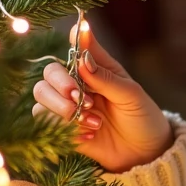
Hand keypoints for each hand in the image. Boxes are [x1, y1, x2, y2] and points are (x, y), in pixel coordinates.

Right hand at [32, 23, 171, 172]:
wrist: (144, 153)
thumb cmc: (142, 117)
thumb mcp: (130, 95)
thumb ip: (105, 77)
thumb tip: (82, 57)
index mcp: (96, 69)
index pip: (77, 48)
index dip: (75, 40)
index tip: (77, 32)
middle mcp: (77, 84)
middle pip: (49, 72)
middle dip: (61, 83)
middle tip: (81, 98)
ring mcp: (67, 105)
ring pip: (41, 95)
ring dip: (63, 108)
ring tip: (93, 121)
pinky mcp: (62, 128)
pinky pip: (45, 122)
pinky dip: (67, 128)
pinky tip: (91, 135)